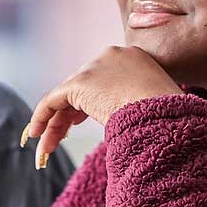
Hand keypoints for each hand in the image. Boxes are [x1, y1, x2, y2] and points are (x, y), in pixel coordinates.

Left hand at [22, 45, 184, 168]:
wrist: (167, 114)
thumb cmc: (169, 116)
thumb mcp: (154, 102)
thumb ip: (136, 99)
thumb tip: (126, 115)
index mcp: (132, 57)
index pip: (101, 79)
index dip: (87, 103)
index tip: (78, 121)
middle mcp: (111, 56)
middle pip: (81, 89)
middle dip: (67, 116)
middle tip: (59, 139)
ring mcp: (94, 68)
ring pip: (66, 98)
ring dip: (55, 126)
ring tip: (46, 151)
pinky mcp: (80, 83)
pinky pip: (52, 100)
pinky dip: (42, 118)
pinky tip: (37, 137)